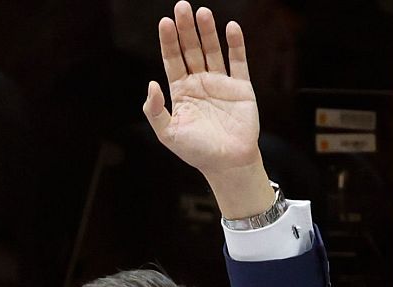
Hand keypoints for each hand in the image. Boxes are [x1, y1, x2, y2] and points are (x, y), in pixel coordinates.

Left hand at [142, 2, 275, 217]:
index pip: (172, 59)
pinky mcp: (241, 88)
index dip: (168, 41)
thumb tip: (152, 84)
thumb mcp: (168, 133)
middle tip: (182, 7)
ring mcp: (221, 83)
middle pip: (191, 49)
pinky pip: (238, 61)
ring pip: (213, 51)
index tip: (165, 22)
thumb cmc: (197, 151)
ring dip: (208, 32)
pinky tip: (231, 28)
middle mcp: (200, 82)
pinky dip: (236, 45)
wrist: (228, 164)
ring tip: (203, 13)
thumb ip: (156, 110)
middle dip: (186, 29)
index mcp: (181, 91)